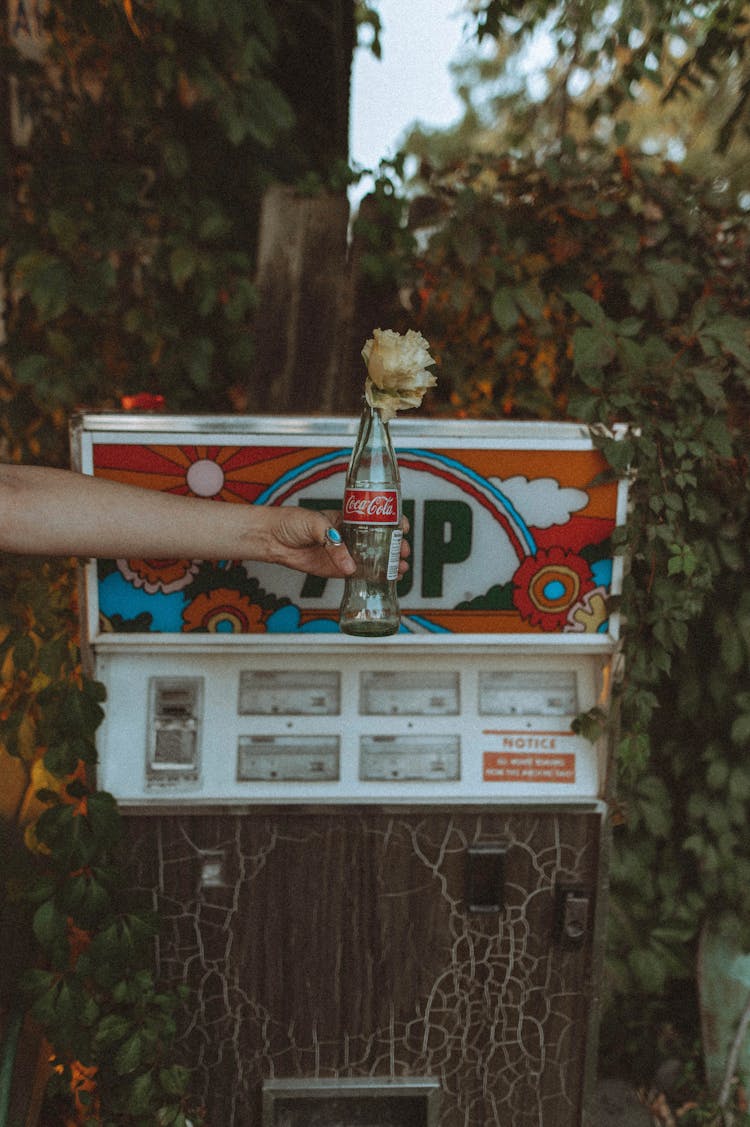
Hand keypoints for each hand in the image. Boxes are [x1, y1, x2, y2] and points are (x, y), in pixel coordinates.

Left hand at [261, 507, 409, 578]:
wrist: (271, 539)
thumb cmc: (290, 522)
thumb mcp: (314, 523)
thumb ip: (332, 541)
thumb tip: (349, 563)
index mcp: (347, 518)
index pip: (375, 518)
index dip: (392, 521)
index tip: (402, 527)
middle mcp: (348, 536)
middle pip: (379, 541)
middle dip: (395, 547)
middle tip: (404, 552)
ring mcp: (343, 554)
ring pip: (372, 559)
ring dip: (389, 564)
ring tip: (401, 569)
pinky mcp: (335, 570)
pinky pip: (357, 575)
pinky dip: (372, 578)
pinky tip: (386, 580)